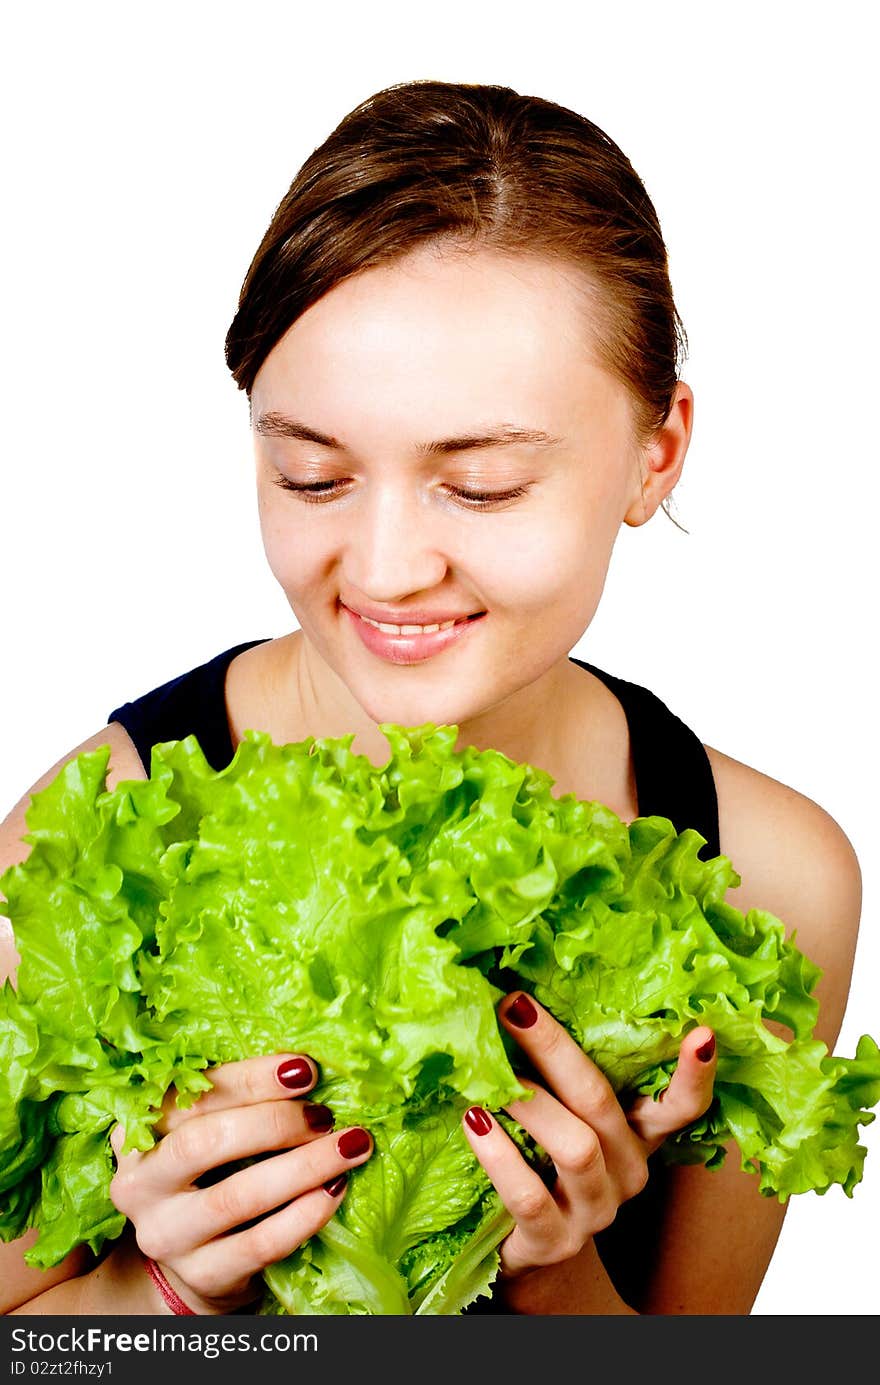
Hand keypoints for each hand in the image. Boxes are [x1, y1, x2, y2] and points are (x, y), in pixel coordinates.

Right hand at [108, 1052, 372, 1313]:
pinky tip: (335, 1190)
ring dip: (303, 1167)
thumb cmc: (211, 1172)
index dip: (250, 1079)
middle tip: (326, 1114)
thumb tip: (308, 1070)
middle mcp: (140, 1183)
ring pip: (236, 1197)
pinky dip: (304, 1215)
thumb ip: (240, 1101)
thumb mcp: (208, 1130)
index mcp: (139, 1129)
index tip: (304, 1068)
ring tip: (349, 1147)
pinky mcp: (201, 1274)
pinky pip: (259, 1244)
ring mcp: (166, 1234)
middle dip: (274, 1122)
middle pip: (204, 1142)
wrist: (196, 1259)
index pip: (190, 1095)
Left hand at [462, 993, 715, 1278]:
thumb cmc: (550, 1163)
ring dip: (529, 1103)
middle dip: (554, 1048)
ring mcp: (596, 1211)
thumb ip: (566, 1074)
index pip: (683, 1106)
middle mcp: (629, 1171)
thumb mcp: (571, 1117)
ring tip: (489, 1075)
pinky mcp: (555, 1241)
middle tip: (514, 1006)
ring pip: (575, 1148)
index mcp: (639, 1134)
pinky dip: (498, 1154)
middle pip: (601, 1102)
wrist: (533, 1249)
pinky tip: (474, 1120)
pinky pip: (529, 1195)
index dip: (695, 1073)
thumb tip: (521, 995)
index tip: (702, 1033)